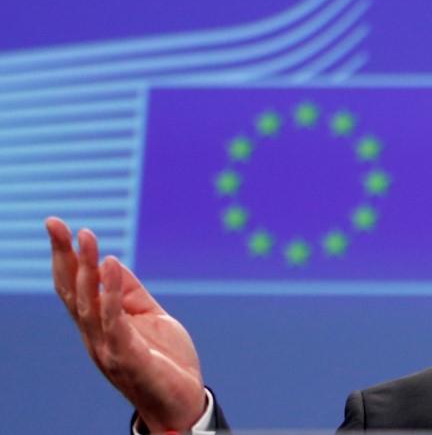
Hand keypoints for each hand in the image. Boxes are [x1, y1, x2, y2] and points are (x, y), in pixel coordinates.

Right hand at [47, 217, 205, 432]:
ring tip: (86, 237)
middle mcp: (95, 335)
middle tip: (56, 223)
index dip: (64, 257)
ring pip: (88, 303)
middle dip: (64, 256)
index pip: (74, 286)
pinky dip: (111, 292)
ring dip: (85, 268)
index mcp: (99, 325)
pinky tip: (111, 266)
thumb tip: (112, 264)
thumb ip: (131, 294)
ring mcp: (107, 347)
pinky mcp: (126, 356)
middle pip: (72, 291)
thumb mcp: (149, 317)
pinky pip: (114, 320)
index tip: (57, 225)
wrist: (181, 401)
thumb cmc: (164, 361)